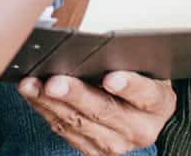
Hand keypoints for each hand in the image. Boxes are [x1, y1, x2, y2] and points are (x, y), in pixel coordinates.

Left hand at [17, 72, 175, 155]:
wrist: (143, 115)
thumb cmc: (141, 80)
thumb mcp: (145, 66)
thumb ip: (126, 58)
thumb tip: (92, 45)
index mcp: (158, 104)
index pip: (145, 94)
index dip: (128, 85)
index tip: (110, 78)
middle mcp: (139, 129)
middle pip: (104, 111)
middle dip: (75, 95)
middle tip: (55, 82)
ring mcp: (115, 144)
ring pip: (78, 123)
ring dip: (50, 103)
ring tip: (32, 84)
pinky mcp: (93, 150)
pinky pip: (64, 131)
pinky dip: (45, 110)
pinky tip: (33, 94)